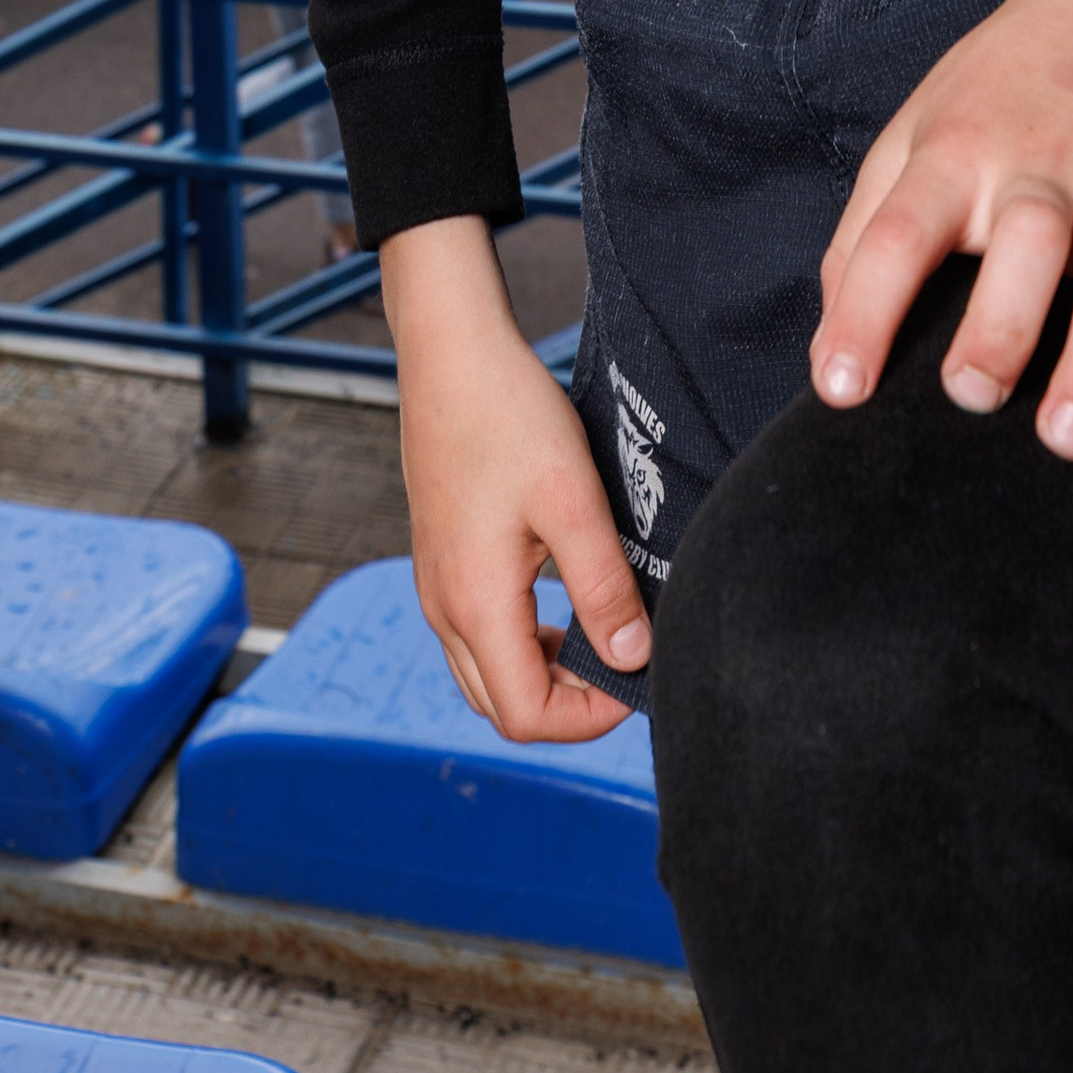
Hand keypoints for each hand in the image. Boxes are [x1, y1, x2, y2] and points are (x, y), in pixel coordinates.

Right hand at [383, 214, 650, 742]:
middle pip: (502, 706)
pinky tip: (561, 600)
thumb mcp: (572, 499)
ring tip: (599, 630)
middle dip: (566, 706)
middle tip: (623, 660)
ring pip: (485, 672)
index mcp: (475, 602)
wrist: (450, 352)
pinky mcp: (439, 560)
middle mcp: (444, 607)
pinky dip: (520, 642)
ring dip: (542, 674)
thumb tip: (634, 658)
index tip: (637, 677)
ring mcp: (435, 585)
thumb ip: (602, 586)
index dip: (588, 719)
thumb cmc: (508, 414)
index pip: (525, 716)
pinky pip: (475, 633)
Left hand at [811, 0, 1072, 483]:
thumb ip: (864, 236)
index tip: (841, 391)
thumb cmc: (994, 90)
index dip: (865, 311)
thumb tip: (831, 346)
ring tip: (1072, 441)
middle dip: (1002, 322)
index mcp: (957, 153)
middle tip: (973, 396)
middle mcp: (1042, 170)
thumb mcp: (910, 131)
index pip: (900, 231)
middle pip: (1029, 241)